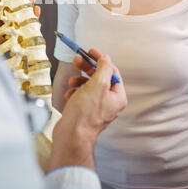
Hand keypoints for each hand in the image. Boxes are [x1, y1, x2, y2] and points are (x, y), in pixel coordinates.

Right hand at [49, 49, 126, 170]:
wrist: (71, 136)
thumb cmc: (85, 114)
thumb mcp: (97, 85)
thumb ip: (104, 68)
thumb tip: (106, 58)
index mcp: (118, 96)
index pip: (112, 71)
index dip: (100, 59)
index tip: (90, 52)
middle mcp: (110, 103)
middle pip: (100, 77)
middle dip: (87, 69)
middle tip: (77, 61)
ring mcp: (98, 108)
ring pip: (89, 86)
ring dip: (79, 81)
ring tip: (71, 82)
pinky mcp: (86, 112)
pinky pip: (82, 96)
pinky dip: (75, 92)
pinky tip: (69, 94)